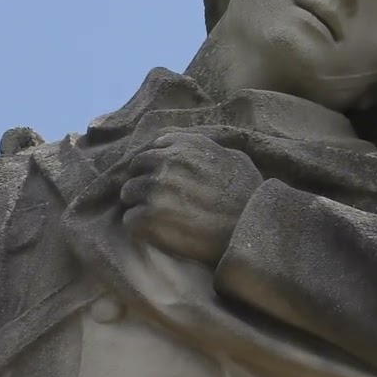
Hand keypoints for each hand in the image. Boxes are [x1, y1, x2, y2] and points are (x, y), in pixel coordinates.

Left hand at [119, 131, 263, 266]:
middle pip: (136, 167)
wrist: (248, 230)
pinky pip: (129, 219)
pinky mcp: (147, 217)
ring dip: (139, 203)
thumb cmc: (248, 195)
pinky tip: (158, 232)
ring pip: (128, 192)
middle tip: (159, 200)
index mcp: (185, 144)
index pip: (153, 146)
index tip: (163, 176)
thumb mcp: (234, 158)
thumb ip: (206, 146)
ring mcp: (154, 189)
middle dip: (144, 181)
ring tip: (158, 217)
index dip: (156, 162)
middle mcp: (166, 161)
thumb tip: (186, 144)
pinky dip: (140, 226)